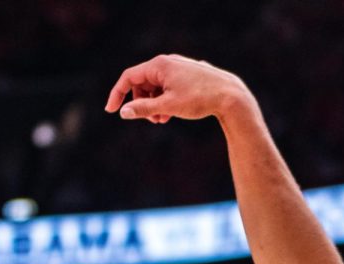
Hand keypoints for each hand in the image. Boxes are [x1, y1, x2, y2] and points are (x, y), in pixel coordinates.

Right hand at [105, 54, 251, 124]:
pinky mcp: (188, 75)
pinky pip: (168, 86)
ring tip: (162, 120)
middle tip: (151, 120)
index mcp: (159, 65)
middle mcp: (167, 62)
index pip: (129, 77)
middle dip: (142, 103)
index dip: (117, 94)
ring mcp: (178, 68)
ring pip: (156, 86)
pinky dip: (165, 100)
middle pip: (142, 83)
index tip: (111, 110)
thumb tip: (124, 113)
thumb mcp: (169, 106)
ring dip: (154, 104)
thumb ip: (144, 109)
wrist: (231, 96)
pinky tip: (171, 114)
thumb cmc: (200, 99)